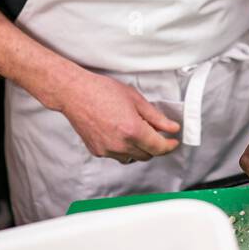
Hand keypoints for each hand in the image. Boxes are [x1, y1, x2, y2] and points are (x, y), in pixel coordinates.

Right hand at [36, 62, 180, 163]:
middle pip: (147, 155)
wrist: (75, 94)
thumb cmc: (102, 91)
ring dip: (139, 149)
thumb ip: (156, 117)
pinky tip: (120, 133)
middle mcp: (120, 144)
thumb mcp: (135, 99)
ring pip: (132, 158)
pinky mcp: (97, 151)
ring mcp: (107, 150)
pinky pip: (117, 156)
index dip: (169, 146)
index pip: (158, 147)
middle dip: (155, 146)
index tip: (173, 142)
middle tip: (155, 132)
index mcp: (132, 130)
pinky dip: (123, 148)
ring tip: (135, 131)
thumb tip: (171, 127)